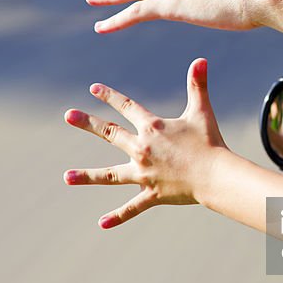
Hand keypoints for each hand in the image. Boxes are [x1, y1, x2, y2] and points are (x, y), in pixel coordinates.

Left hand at [64, 58, 228, 227]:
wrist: (215, 175)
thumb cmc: (210, 142)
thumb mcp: (202, 111)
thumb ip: (198, 85)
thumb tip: (201, 59)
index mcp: (152, 128)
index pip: (127, 107)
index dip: (110, 96)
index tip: (94, 88)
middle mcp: (142, 149)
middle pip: (110, 133)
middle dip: (88, 123)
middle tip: (68, 115)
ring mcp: (144, 174)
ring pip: (109, 175)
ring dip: (87, 176)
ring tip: (67, 177)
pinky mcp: (151, 194)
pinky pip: (131, 208)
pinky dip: (117, 216)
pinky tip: (101, 224)